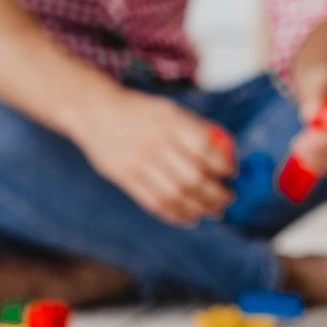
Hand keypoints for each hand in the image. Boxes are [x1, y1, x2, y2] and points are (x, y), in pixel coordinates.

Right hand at [74, 88, 233, 224]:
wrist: (95, 110)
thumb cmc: (141, 112)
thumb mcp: (170, 110)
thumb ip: (197, 130)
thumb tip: (227, 157)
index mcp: (169, 120)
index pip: (204, 148)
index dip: (223, 165)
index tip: (230, 173)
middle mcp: (154, 142)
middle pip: (192, 176)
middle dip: (216, 193)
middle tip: (227, 198)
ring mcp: (137, 161)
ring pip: (175, 194)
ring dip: (199, 207)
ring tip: (213, 210)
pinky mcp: (124, 177)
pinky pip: (154, 202)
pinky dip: (176, 214)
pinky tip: (190, 216)